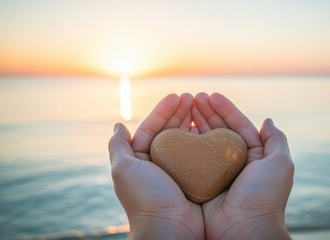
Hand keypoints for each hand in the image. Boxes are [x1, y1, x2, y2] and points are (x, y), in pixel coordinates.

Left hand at [108, 93, 204, 239]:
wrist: (170, 229)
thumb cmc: (145, 199)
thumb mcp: (124, 170)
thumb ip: (118, 146)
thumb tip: (118, 124)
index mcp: (142, 160)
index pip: (152, 128)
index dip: (164, 110)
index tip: (177, 96)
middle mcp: (160, 164)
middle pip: (171, 131)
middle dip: (181, 112)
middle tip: (193, 97)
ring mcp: (179, 172)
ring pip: (187, 140)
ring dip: (194, 121)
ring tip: (203, 106)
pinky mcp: (196, 179)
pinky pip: (201, 155)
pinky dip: (205, 140)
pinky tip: (211, 128)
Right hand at [192, 92, 293, 239]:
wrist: (244, 231)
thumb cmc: (264, 197)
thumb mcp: (279, 164)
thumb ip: (276, 140)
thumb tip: (267, 120)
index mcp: (253, 156)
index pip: (238, 125)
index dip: (225, 109)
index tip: (211, 95)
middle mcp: (234, 162)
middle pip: (218, 130)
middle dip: (207, 112)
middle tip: (193, 97)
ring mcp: (216, 172)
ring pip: (204, 142)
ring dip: (195, 124)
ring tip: (185, 106)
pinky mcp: (201, 182)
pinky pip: (191, 160)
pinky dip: (185, 145)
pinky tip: (178, 131)